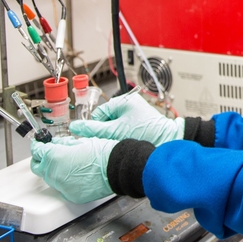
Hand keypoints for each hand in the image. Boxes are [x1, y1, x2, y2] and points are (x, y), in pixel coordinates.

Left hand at [30, 136, 115, 203]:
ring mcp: (62, 187)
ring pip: (50, 178)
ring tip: (67, 163)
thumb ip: (65, 143)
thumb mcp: (83, 141)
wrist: (118, 168)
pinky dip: (65, 181)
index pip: (38, 151)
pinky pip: (62, 188)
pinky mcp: (70, 196)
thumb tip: (57, 144)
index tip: (39, 144)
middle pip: (38, 167)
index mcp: (55, 157)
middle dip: (41, 159)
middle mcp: (54, 174)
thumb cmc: (104, 153)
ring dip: (53, 170)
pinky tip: (75, 174)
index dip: (38, 145)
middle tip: (48, 153)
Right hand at [69, 92, 183, 145]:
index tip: (96, 136)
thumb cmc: (144, 133)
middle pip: (107, 118)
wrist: (167, 140)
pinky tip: (126, 141)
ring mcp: (137, 111)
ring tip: (120, 141)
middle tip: (109, 140)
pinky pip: (125, 126)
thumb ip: (92, 129)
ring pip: (115, 124)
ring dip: (113, 133)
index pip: (99, 112)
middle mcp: (131, 103)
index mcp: (124, 100)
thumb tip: (74, 126)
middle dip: (105, 130)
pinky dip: (122, 134)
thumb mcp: (113, 131)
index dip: (96, 126)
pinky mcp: (142, 120)